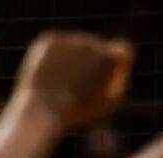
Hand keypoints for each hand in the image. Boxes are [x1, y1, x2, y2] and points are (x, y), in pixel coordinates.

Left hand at [13, 31, 133, 129]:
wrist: (40, 111)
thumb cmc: (76, 112)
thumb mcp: (106, 103)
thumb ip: (117, 81)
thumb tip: (117, 65)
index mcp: (111, 57)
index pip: (122, 50)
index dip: (115, 64)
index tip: (106, 75)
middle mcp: (93, 43)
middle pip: (96, 48)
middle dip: (88, 65)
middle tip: (74, 88)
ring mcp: (70, 39)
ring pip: (74, 47)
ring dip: (69, 62)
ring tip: (58, 84)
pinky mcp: (49, 40)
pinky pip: (56, 47)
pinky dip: (52, 59)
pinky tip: (47, 75)